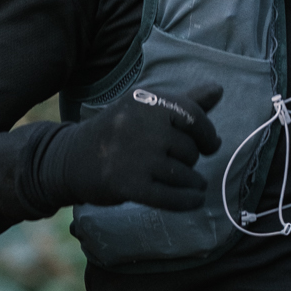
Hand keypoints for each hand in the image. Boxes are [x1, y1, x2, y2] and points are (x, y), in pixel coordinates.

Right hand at [44, 82, 222, 214]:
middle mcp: (141, 126)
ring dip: (192, 183)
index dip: (207, 133)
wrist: (72, 159)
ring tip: (190, 184)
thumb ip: (183, 101)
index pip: (193, 115)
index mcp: (147, 102)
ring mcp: (135, 157)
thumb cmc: (118, 133)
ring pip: (184, 174)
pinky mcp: (129, 185)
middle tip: (178, 163)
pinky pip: (171, 197)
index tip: (210, 145)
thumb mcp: (146, 109)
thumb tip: (219, 88)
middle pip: (189, 149)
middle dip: (191, 160)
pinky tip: (193, 200)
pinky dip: (187, 201)